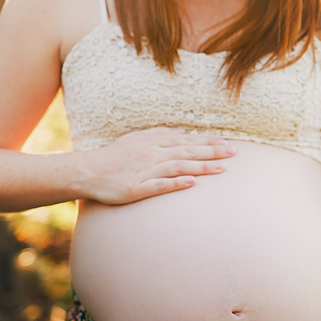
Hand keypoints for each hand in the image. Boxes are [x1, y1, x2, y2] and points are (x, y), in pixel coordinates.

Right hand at [75, 127, 234, 204]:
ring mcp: (144, 171)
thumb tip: (183, 133)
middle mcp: (151, 154)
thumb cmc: (114, 156)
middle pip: (187, 152)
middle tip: (233, 153)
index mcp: (153, 142)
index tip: (227, 144)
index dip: (208, 142)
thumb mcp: (137, 138)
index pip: (187, 141)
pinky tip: (191, 182)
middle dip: (211, 152)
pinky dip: (176, 183)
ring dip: (200, 167)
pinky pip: (159, 185)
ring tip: (220, 169)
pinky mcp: (136, 188)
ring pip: (177, 167)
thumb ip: (160, 134)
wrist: (87, 171)